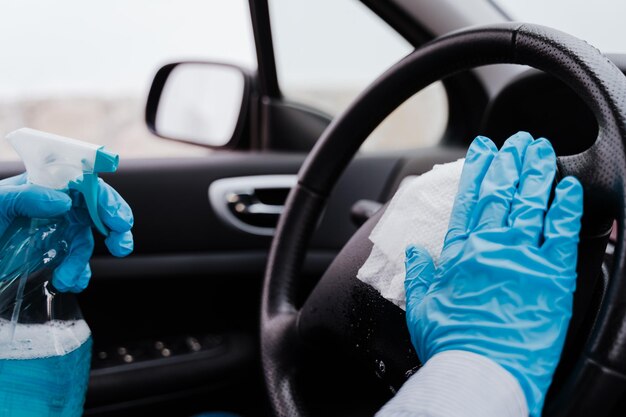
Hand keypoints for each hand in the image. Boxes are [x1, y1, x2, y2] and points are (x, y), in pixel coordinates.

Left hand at [0, 173, 133, 291]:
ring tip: (68, 278)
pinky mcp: (46, 253)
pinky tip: (68, 282)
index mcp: (43, 186)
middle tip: (121, 245)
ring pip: (84, 242)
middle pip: (94, 211)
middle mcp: (52, 206)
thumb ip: (27, 197)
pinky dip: (77, 274)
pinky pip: (73, 262)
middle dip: (113, 227)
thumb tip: (64, 201)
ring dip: (83, 261)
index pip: (85, 184)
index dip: (105, 199)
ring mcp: (50, 230)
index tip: (117, 219)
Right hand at [404, 132, 582, 416]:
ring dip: (535, 174)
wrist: (481, 371)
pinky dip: (565, 208)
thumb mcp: (422, 307)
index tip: (484, 149)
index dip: (477, 170)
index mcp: (459, 254)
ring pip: (530, 204)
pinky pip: (561, 234)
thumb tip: (414, 252)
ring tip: (541, 150)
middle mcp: (490, 248)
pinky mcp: (552, 278)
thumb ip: (419, 274)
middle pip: (501, 194)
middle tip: (518, 141)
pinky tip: (567, 188)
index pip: (468, 200)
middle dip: (509, 163)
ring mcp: (522, 259)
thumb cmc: (451, 343)